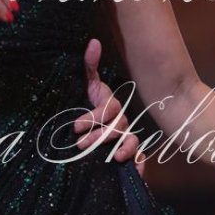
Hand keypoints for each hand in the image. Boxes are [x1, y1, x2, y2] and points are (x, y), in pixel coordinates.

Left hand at [73, 38, 144, 178]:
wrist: (87, 129)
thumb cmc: (89, 104)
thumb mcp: (88, 85)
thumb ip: (90, 66)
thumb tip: (93, 42)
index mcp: (112, 105)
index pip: (109, 109)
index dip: (93, 117)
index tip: (75, 126)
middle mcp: (122, 121)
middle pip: (118, 127)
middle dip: (100, 135)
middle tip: (80, 145)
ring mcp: (127, 137)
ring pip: (131, 141)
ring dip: (123, 149)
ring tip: (112, 158)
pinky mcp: (129, 154)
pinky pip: (140, 158)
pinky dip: (139, 165)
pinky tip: (135, 172)